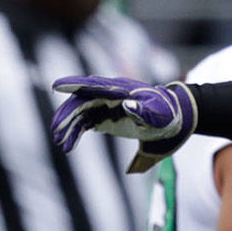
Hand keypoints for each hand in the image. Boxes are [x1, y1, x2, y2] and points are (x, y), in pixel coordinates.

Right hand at [51, 78, 195, 173]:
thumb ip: (144, 111)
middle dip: (67, 114)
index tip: (56, 86)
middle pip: (81, 100)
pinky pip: (86, 123)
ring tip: (61, 143)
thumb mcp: (159, 115)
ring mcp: (107, 106)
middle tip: (56, 131)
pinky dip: (76, 133)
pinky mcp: (107, 118)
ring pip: (81, 113)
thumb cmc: (168, 115)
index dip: (74, 84)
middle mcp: (109, 95)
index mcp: (120, 90)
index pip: (94, 84)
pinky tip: (69, 146)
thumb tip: (127, 105)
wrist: (175, 119)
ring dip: (69, 127)